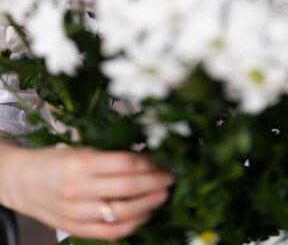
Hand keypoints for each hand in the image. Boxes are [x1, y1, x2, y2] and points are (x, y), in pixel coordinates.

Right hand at [0, 145, 173, 239]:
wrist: (22, 181)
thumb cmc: (54, 161)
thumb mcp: (81, 148)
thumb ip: (109, 156)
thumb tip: (146, 158)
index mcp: (80, 162)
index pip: (125, 163)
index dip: (150, 162)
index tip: (163, 160)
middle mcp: (79, 188)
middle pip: (128, 187)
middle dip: (156, 182)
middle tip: (171, 176)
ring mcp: (77, 212)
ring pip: (123, 212)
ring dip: (149, 204)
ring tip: (163, 194)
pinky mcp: (76, 229)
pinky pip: (110, 232)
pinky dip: (133, 225)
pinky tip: (145, 214)